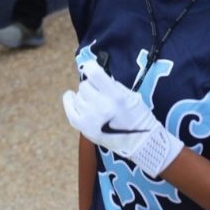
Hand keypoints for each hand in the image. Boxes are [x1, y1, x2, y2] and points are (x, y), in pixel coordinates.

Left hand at [62, 59, 182, 177]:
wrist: (140, 142)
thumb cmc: (138, 117)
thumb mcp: (131, 96)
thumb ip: (113, 85)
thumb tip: (97, 75)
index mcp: (115, 97)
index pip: (94, 74)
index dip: (91, 67)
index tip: (91, 67)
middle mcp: (101, 107)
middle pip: (84, 86)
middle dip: (92, 86)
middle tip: (100, 93)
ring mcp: (90, 119)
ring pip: (77, 97)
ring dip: (85, 96)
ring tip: (94, 102)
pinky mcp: (84, 128)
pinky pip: (70, 110)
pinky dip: (69, 102)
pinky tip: (70, 96)